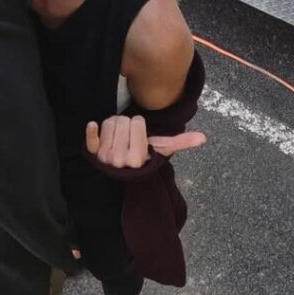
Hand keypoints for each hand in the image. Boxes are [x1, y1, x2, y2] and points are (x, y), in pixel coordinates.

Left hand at [85, 115, 206, 167]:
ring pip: (108, 122)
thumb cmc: (145, 158)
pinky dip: (91, 131)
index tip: (140, 134)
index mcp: (138, 158)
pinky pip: (89, 139)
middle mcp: (120, 160)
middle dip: (127, 123)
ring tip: (119, 136)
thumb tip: (204, 137)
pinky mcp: (92, 154)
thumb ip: (181, 142)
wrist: (124, 174)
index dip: (139, 125)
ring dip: (114, 125)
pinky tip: (93, 125)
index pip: (137, 122)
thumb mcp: (162, 150)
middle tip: (129, 135)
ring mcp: (104, 157)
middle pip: (122, 120)